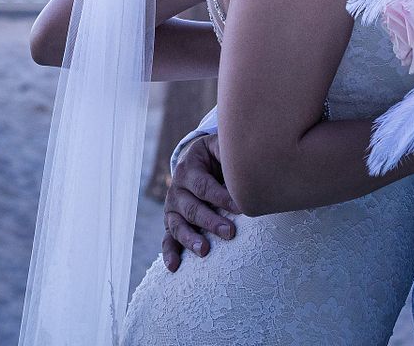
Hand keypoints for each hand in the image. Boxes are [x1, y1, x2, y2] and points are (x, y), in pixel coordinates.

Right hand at [161, 134, 239, 271]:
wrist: (194, 161)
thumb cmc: (214, 156)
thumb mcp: (218, 147)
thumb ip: (228, 151)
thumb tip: (246, 159)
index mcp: (188, 169)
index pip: (204, 186)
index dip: (221, 197)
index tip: (241, 208)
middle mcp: (176, 189)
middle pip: (192, 208)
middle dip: (211, 222)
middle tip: (230, 232)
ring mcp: (172, 208)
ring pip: (178, 225)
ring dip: (190, 239)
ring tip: (204, 250)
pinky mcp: (171, 222)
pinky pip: (167, 239)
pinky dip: (169, 253)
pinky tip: (174, 266)